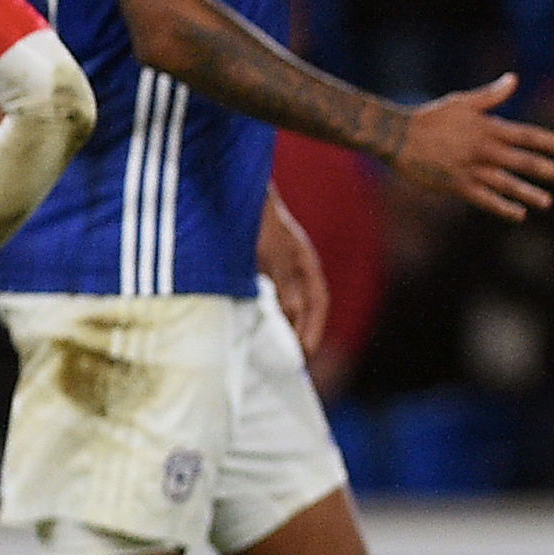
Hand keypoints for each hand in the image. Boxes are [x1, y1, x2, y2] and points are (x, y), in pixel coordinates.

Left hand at [257, 196, 329, 354]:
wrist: (234, 193)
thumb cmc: (257, 220)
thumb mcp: (272, 253)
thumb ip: (284, 281)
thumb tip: (293, 315)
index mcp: (306, 262)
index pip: (319, 302)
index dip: (314, 328)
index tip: (304, 354)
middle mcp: (295, 266)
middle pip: (304, 306)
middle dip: (300, 333)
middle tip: (288, 361)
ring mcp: (276, 265)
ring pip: (285, 302)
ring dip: (282, 325)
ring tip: (271, 350)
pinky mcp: (257, 265)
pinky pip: (266, 296)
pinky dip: (263, 314)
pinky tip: (250, 324)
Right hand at [390, 74, 553, 220]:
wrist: (398, 136)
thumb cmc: (432, 117)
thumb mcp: (463, 101)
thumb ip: (492, 95)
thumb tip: (514, 79)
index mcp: (488, 128)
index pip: (527, 135)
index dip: (550, 142)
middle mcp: (484, 149)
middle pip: (524, 161)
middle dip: (550, 171)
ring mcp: (471, 169)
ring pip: (507, 183)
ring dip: (529, 193)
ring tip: (548, 201)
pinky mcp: (457, 186)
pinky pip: (485, 199)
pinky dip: (503, 207)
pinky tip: (519, 214)